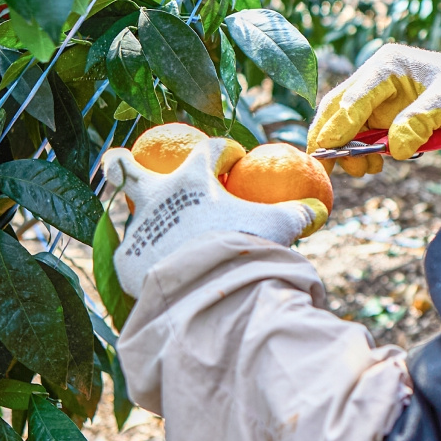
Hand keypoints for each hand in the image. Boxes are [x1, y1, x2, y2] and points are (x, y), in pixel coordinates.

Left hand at [102, 137, 328, 297]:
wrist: (210, 290)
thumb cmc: (244, 248)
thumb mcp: (278, 227)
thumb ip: (298, 213)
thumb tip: (319, 209)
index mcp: (193, 177)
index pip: (209, 150)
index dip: (225, 152)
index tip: (235, 161)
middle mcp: (157, 195)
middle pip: (127, 166)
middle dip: (121, 162)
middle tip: (121, 160)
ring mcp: (139, 227)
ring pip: (125, 214)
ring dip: (136, 218)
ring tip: (145, 229)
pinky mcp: (127, 260)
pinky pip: (131, 257)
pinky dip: (142, 261)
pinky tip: (151, 270)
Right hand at [307, 44, 440, 173]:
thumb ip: (420, 121)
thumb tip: (396, 149)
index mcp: (387, 65)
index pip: (354, 97)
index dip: (340, 125)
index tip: (327, 149)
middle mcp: (373, 78)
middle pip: (336, 107)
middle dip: (329, 137)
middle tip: (325, 165)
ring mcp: (373, 96)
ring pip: (342, 123)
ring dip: (346, 149)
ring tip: (364, 168)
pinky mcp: (377, 113)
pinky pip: (358, 133)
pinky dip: (359, 151)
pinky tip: (373, 164)